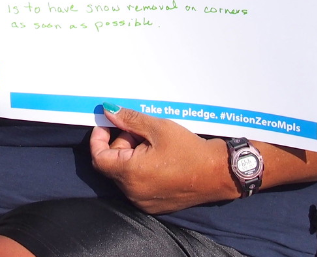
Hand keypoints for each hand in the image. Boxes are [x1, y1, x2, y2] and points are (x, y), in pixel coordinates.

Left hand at [90, 104, 234, 213]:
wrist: (218, 173)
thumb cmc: (189, 150)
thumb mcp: (157, 128)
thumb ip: (129, 120)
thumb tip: (108, 111)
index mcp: (130, 174)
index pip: (98, 158)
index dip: (98, 138)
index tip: (107, 124)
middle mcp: (132, 192)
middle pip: (112, 165)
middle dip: (120, 144)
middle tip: (140, 130)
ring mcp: (143, 202)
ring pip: (124, 175)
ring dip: (130, 156)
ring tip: (152, 143)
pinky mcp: (154, 205)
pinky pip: (137, 185)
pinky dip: (140, 170)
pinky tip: (158, 158)